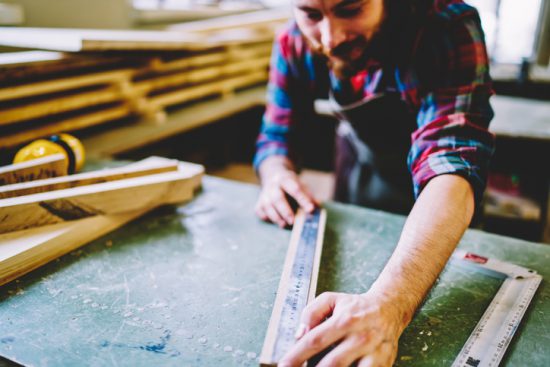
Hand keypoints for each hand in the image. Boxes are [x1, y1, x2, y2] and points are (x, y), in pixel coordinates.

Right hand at [255, 158, 316, 226]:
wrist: (273, 176)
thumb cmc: (291, 185)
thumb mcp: (302, 186)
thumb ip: (309, 196)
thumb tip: (317, 206)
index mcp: (286, 179)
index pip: (295, 189)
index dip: (303, 200)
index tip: (310, 210)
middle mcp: (273, 185)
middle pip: (277, 198)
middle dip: (285, 211)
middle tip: (293, 221)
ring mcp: (264, 194)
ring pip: (267, 205)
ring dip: (276, 217)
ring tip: (284, 225)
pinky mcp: (259, 202)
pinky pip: (260, 211)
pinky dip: (266, 217)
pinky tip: (274, 221)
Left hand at [279, 291, 405, 366]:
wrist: (391, 307)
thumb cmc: (356, 306)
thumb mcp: (332, 299)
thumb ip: (311, 313)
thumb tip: (299, 334)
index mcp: (344, 320)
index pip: (315, 340)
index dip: (297, 355)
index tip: (284, 365)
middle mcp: (359, 337)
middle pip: (331, 363)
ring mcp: (373, 352)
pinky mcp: (383, 363)